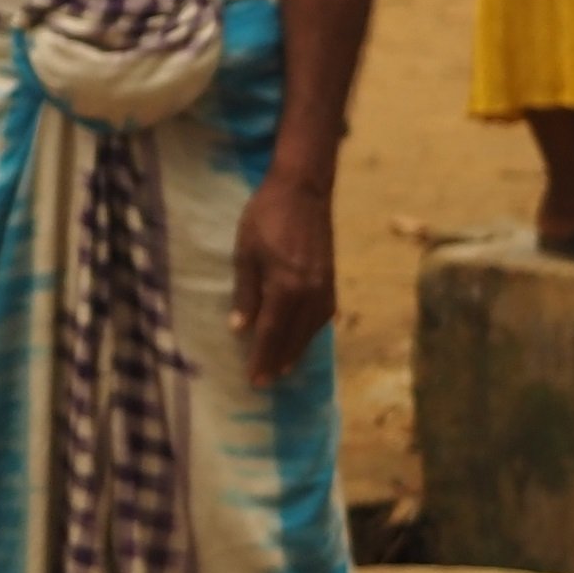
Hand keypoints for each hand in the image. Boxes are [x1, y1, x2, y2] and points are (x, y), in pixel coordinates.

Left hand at [229, 171, 337, 384]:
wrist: (303, 190)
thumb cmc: (266, 217)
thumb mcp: (245, 253)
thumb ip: (246, 292)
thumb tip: (242, 328)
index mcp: (286, 287)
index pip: (272, 333)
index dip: (262, 357)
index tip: (254, 379)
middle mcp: (310, 293)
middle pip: (293, 337)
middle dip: (278, 361)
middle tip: (265, 382)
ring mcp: (325, 287)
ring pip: (311, 329)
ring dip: (296, 351)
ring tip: (282, 368)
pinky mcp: (331, 280)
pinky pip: (322, 316)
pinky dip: (311, 332)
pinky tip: (302, 338)